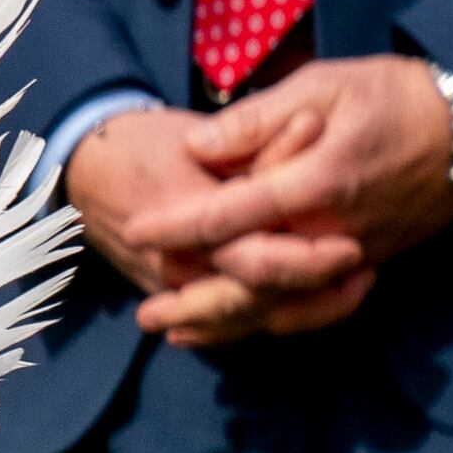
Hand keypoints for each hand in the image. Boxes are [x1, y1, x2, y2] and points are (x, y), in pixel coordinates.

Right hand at [66, 106, 368, 348]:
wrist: (89, 171)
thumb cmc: (147, 144)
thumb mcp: (199, 130)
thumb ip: (256, 138)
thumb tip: (311, 126)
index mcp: (187, 222)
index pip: (254, 257)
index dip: (306, 260)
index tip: (352, 250)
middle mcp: (178, 265)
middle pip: (255, 299)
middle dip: (314, 296)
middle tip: (363, 276)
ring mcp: (172, 288)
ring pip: (244, 318)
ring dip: (301, 311)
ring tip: (351, 289)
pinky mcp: (175, 297)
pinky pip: (224, 325)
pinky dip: (271, 320)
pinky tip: (313, 307)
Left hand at [95, 57, 452, 348]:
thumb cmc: (399, 94)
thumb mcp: (325, 86)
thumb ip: (257, 120)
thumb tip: (198, 148)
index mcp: (317, 183)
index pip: (232, 214)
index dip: (180, 227)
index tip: (136, 232)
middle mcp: (334, 231)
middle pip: (251, 281)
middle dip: (194, 300)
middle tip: (144, 315)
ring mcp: (357, 254)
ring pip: (282, 304)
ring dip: (226, 323)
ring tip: (176, 333)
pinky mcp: (373, 262)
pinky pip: (316, 305)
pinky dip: (273, 320)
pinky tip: (241, 328)